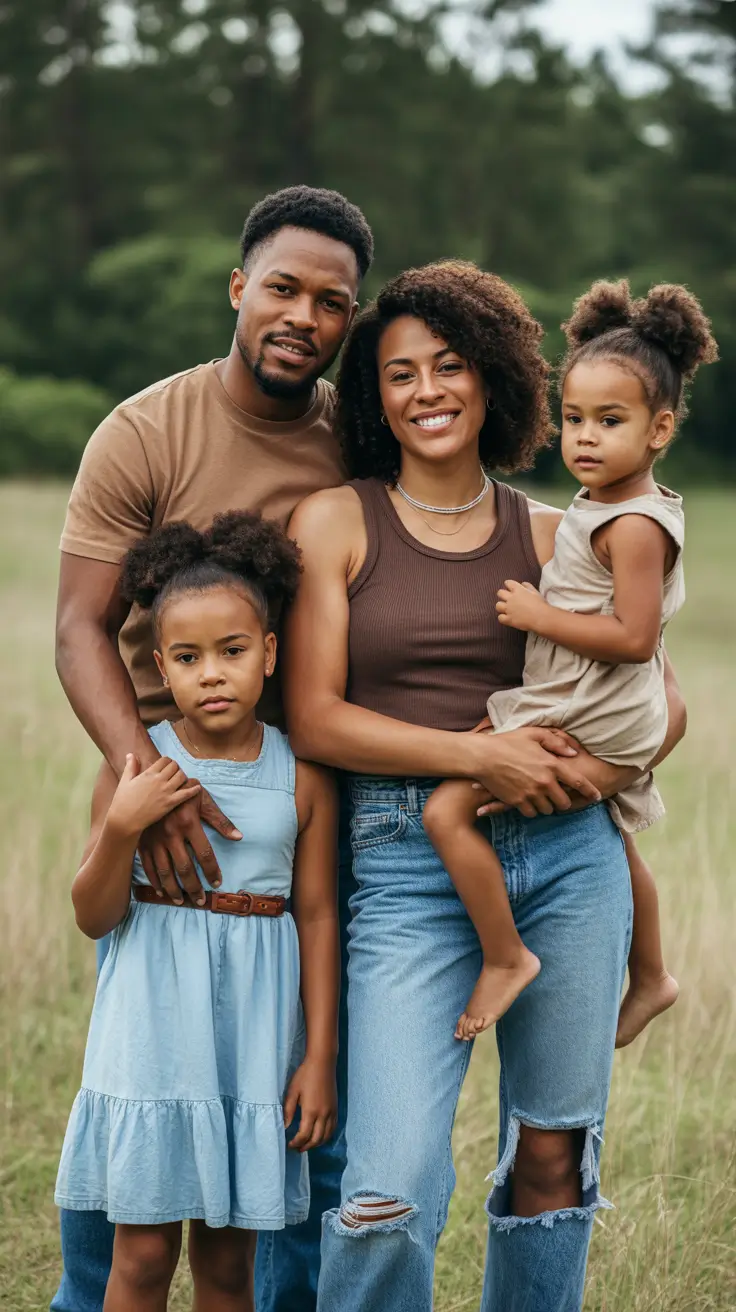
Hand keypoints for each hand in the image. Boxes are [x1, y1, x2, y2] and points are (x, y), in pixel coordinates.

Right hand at [106, 755, 200, 840]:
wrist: (125, 820)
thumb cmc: (122, 801)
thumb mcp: (124, 781)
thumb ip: (130, 767)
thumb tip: (131, 754)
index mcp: (148, 773)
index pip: (165, 760)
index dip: (167, 761)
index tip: (167, 766)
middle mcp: (159, 780)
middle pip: (175, 767)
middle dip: (176, 768)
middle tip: (174, 773)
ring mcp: (166, 792)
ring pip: (182, 777)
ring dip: (183, 776)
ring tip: (181, 780)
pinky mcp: (170, 803)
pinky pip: (186, 794)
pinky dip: (193, 790)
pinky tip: (197, 788)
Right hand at [138, 782, 241, 906]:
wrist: (153, 782)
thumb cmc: (182, 791)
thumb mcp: (203, 799)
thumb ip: (220, 820)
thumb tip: (238, 837)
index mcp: (189, 823)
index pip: (204, 854)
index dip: (212, 871)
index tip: (217, 883)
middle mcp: (171, 834)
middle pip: (185, 868)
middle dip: (193, 887)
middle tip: (200, 900)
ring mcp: (155, 839)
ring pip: (165, 871)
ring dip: (174, 889)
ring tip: (181, 901)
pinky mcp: (143, 842)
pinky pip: (148, 866)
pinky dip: (155, 881)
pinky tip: (162, 891)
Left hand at [284, 1056, 337, 1152]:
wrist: (322, 1063)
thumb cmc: (305, 1075)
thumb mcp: (292, 1091)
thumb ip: (288, 1110)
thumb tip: (285, 1126)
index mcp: (311, 1111)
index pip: (304, 1135)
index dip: (296, 1143)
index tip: (289, 1144)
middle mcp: (323, 1114)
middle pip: (316, 1139)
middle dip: (306, 1147)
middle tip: (296, 1148)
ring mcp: (331, 1112)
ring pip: (326, 1136)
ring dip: (316, 1144)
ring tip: (307, 1145)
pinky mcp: (336, 1108)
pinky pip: (333, 1128)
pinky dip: (327, 1136)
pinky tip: (319, 1136)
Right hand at [466, 726, 600, 818]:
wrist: (483, 756)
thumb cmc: (508, 742)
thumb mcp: (533, 734)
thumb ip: (556, 742)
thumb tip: (573, 753)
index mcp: (552, 764)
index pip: (578, 782)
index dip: (590, 791)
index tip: (597, 797)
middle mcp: (544, 782)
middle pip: (564, 802)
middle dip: (564, 801)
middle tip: (559, 797)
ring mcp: (531, 793)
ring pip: (548, 809)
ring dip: (547, 805)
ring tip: (542, 797)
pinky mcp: (518, 802)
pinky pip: (532, 813)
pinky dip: (532, 809)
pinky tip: (528, 801)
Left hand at [496, 579, 548, 632]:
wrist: (541, 617)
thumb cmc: (540, 604)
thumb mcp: (535, 592)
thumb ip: (528, 586)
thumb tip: (522, 584)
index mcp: (518, 590)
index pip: (508, 583)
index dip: (509, 585)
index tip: (511, 588)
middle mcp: (511, 598)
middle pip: (500, 593)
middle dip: (503, 595)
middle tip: (508, 599)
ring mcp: (508, 609)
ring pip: (498, 605)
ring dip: (502, 606)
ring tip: (507, 609)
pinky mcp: (508, 619)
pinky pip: (500, 618)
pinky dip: (503, 618)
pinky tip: (508, 618)